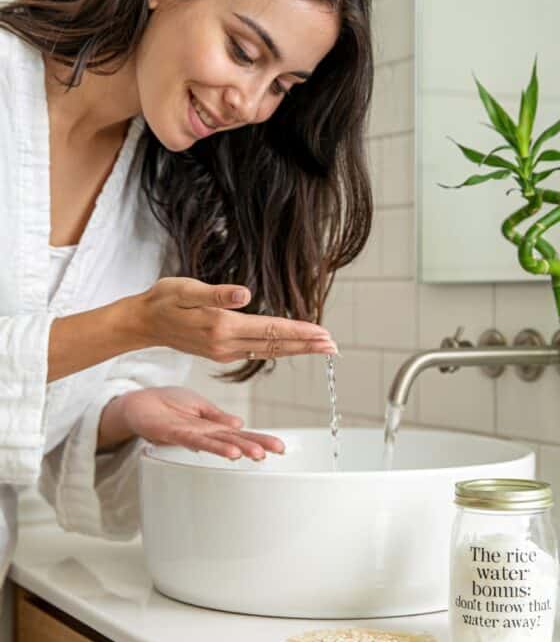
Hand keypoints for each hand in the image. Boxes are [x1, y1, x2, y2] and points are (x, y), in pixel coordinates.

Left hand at [117, 386, 284, 459]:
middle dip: (256, 445)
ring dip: (237, 449)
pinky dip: (212, 445)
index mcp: (212, 425)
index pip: (240, 432)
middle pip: (233, 438)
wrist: (136, 405)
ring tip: (255, 455)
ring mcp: (189, 434)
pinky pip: (194, 439)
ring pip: (217, 442)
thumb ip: (218, 417)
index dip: (260, 438)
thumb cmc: (167, 405)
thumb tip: (241, 424)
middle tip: (277, 451)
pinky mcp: (172, 431)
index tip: (280, 446)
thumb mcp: (198, 406)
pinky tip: (227, 451)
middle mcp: (203, 433)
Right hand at [131, 278, 336, 362]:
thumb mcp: (185, 289)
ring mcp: (223, 352)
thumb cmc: (163, 300)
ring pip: (268, 350)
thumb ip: (216, 293)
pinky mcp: (220, 352)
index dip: (299, 332)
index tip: (323, 334)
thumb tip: (246, 294)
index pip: (270, 330)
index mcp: (222, 327)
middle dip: (307, 346)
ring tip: (321, 347)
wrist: (142, 322)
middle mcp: (226, 345)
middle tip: (334, 346)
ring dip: (297, 349)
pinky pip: (257, 351)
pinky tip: (291, 345)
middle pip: (275, 345)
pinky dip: (278, 348)